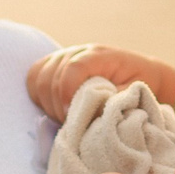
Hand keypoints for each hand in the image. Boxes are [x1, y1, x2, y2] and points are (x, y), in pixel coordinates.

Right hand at [25, 44, 174, 119]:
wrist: (140, 74)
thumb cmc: (138, 86)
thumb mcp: (134, 94)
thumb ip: (115, 100)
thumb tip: (94, 111)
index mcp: (100, 56)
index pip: (73, 69)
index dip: (67, 93)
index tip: (70, 114)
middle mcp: (79, 51)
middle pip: (51, 76)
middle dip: (57, 105)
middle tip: (71, 122)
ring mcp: (65, 55)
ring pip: (39, 77)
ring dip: (48, 102)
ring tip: (65, 117)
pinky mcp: (55, 64)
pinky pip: (34, 77)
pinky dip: (39, 95)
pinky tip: (54, 107)